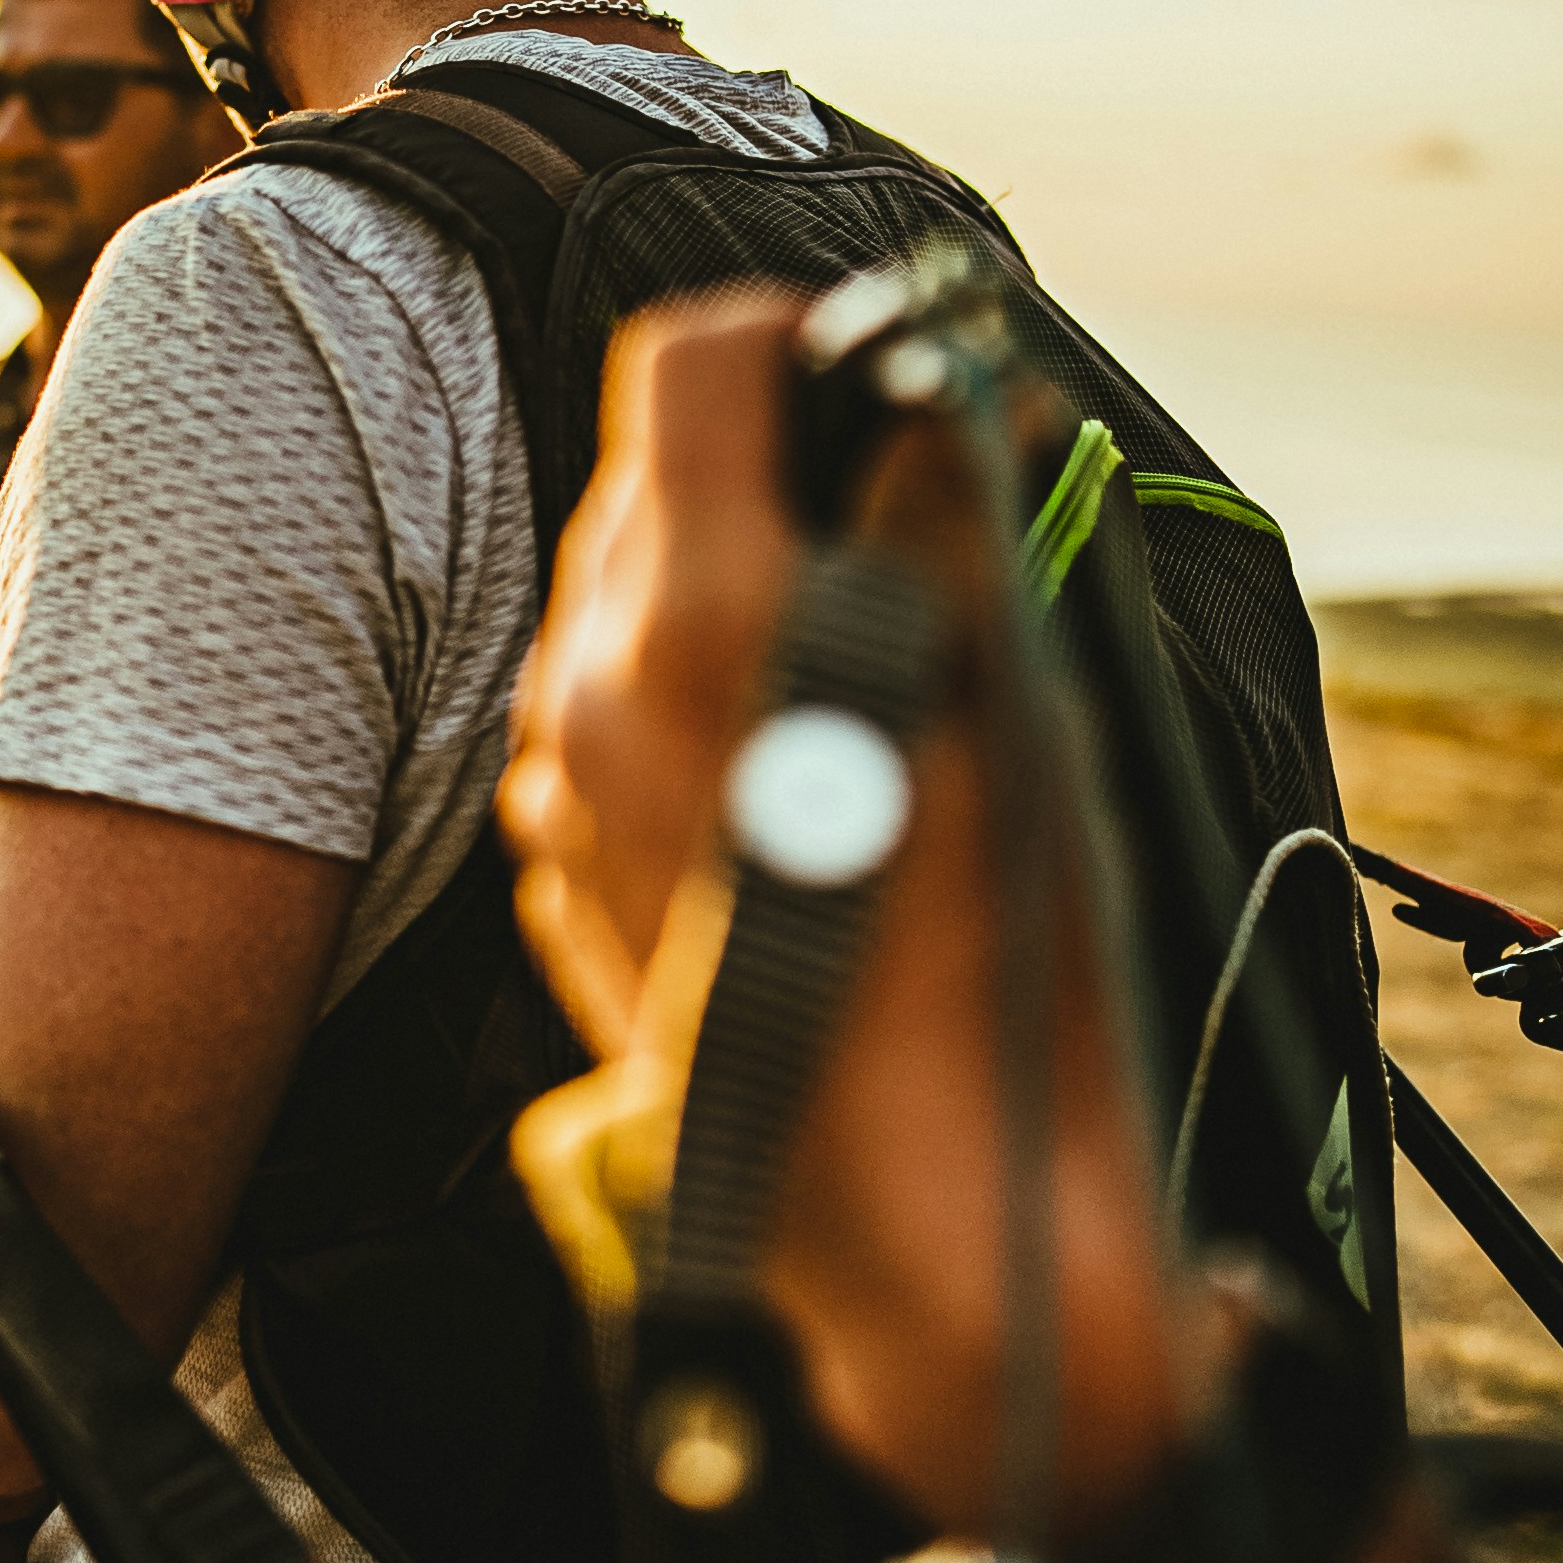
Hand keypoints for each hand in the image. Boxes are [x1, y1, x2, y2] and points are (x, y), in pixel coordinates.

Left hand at [502, 293, 1208, 1541]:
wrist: (921, 1223)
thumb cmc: (992, 971)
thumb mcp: (1005, 708)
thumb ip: (947, 526)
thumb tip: (948, 394)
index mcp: (696, 620)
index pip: (691, 366)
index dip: (792, 339)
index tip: (879, 372)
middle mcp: (589, 687)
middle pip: (649, 481)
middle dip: (772, 465)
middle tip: (900, 504)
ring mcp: (558, 788)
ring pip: (626, 603)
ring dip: (733, 585)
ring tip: (867, 648)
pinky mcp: (560, 873)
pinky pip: (613, 720)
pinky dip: (698, 695)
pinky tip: (806, 760)